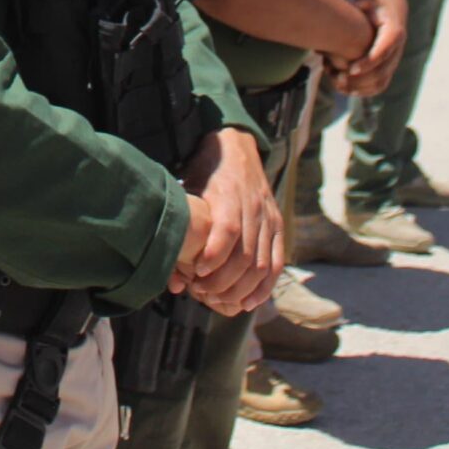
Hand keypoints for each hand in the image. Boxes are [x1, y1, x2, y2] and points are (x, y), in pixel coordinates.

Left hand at [172, 131, 281, 314]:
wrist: (236, 146)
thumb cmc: (204, 170)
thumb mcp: (189, 186)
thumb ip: (182, 221)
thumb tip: (170, 265)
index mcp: (229, 194)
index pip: (228, 230)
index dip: (214, 255)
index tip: (196, 273)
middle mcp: (253, 207)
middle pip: (244, 255)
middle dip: (222, 281)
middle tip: (201, 293)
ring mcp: (269, 218)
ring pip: (261, 264)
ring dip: (240, 289)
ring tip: (219, 301)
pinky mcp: (278, 226)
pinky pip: (277, 262)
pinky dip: (265, 287)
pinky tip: (249, 302)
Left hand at [330, 0, 406, 97]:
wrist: (390, 12)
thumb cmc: (374, 4)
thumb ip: (361, 2)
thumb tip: (351, 3)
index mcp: (394, 33)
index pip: (384, 51)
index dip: (368, 62)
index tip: (350, 69)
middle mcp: (396, 50)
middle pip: (382, 71)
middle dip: (360, 79)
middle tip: (338, 79)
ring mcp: (393, 61)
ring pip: (381, 82)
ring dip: (360, 87)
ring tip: (337, 84)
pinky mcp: (388, 69)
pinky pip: (379, 86)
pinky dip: (363, 91)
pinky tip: (344, 90)